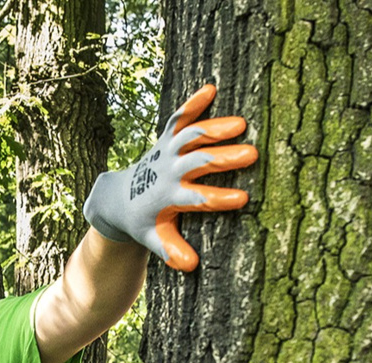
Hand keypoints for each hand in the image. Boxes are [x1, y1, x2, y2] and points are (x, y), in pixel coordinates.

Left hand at [82, 84, 257, 270]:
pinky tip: (210, 88)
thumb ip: (171, 251)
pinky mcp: (166, 137)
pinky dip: (192, 104)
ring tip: (242, 123)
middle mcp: (168, 171)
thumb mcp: (153, 238)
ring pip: (190, 136)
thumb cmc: (143, 221)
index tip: (243, 199)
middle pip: (197, 163)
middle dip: (223, 159)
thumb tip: (191, 266)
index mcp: (168, 197)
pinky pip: (178, 118)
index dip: (217, 198)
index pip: (196, 198)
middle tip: (252, 155)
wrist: (118, 198)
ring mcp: (166, 151)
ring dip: (213, 128)